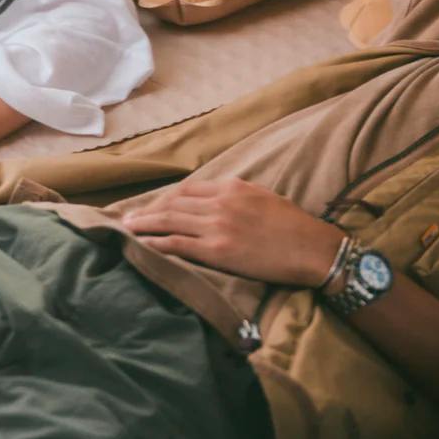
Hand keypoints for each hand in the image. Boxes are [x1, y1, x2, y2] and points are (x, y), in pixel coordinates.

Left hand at [122, 179, 344, 286]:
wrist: (309, 247)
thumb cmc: (292, 225)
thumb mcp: (262, 198)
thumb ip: (237, 197)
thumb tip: (217, 202)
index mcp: (232, 187)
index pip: (188, 190)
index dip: (166, 198)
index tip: (153, 206)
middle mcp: (221, 203)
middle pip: (174, 203)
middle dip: (148, 210)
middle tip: (128, 217)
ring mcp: (218, 226)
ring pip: (171, 220)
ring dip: (146, 224)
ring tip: (128, 228)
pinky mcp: (218, 250)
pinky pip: (179, 244)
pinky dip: (157, 243)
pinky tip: (144, 245)